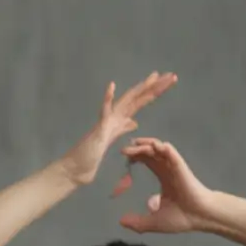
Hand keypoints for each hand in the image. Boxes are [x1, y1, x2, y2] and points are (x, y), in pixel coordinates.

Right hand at [58, 72, 176, 186]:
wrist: (74, 170)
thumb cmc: (90, 158)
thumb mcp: (112, 141)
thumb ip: (122, 129)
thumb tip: (134, 122)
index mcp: (119, 121)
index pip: (140, 103)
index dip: (154, 92)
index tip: (167, 81)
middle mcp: (114, 118)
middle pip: (138, 98)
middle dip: (155, 87)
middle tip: (171, 75)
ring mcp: (106, 122)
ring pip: (126, 102)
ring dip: (140, 89)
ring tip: (154, 77)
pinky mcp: (99, 129)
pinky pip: (104, 112)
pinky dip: (107, 99)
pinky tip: (112, 86)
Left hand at [117, 138, 216, 233]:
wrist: (201, 218)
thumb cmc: (183, 218)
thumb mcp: (154, 222)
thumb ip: (137, 222)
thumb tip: (121, 221)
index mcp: (164, 178)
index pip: (149, 161)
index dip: (137, 157)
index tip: (125, 157)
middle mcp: (169, 170)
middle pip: (152, 153)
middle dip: (137, 148)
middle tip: (123, 149)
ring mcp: (175, 168)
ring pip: (160, 150)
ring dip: (147, 145)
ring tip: (133, 144)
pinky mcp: (181, 168)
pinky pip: (172, 154)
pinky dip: (163, 148)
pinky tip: (154, 145)